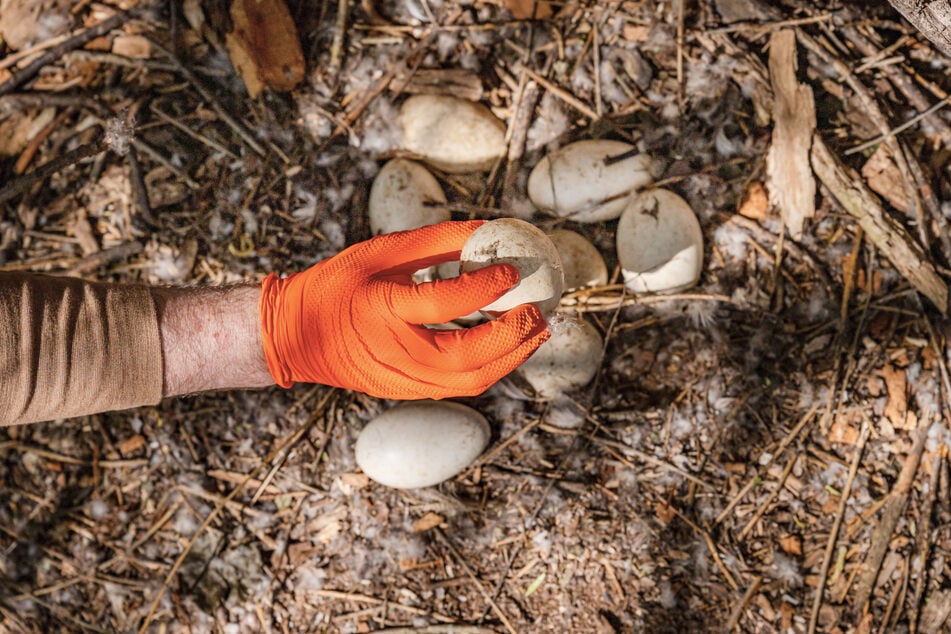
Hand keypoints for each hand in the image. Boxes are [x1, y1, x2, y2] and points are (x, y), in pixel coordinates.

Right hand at [259, 221, 549, 398]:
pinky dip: (489, 367)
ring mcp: (401, 380)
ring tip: (536, 331)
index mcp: (380, 310)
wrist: (294, 337)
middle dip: (512, 336)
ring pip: (470, 381)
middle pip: (468, 358)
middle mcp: (394, 353)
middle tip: (538, 311)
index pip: (444, 303)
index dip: (485, 287)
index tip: (512, 269)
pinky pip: (459, 386)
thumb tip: (486, 229)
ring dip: (510, 358)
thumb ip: (434, 241)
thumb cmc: (337, 286)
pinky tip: (507, 347)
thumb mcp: (380, 251)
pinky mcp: (406, 392)